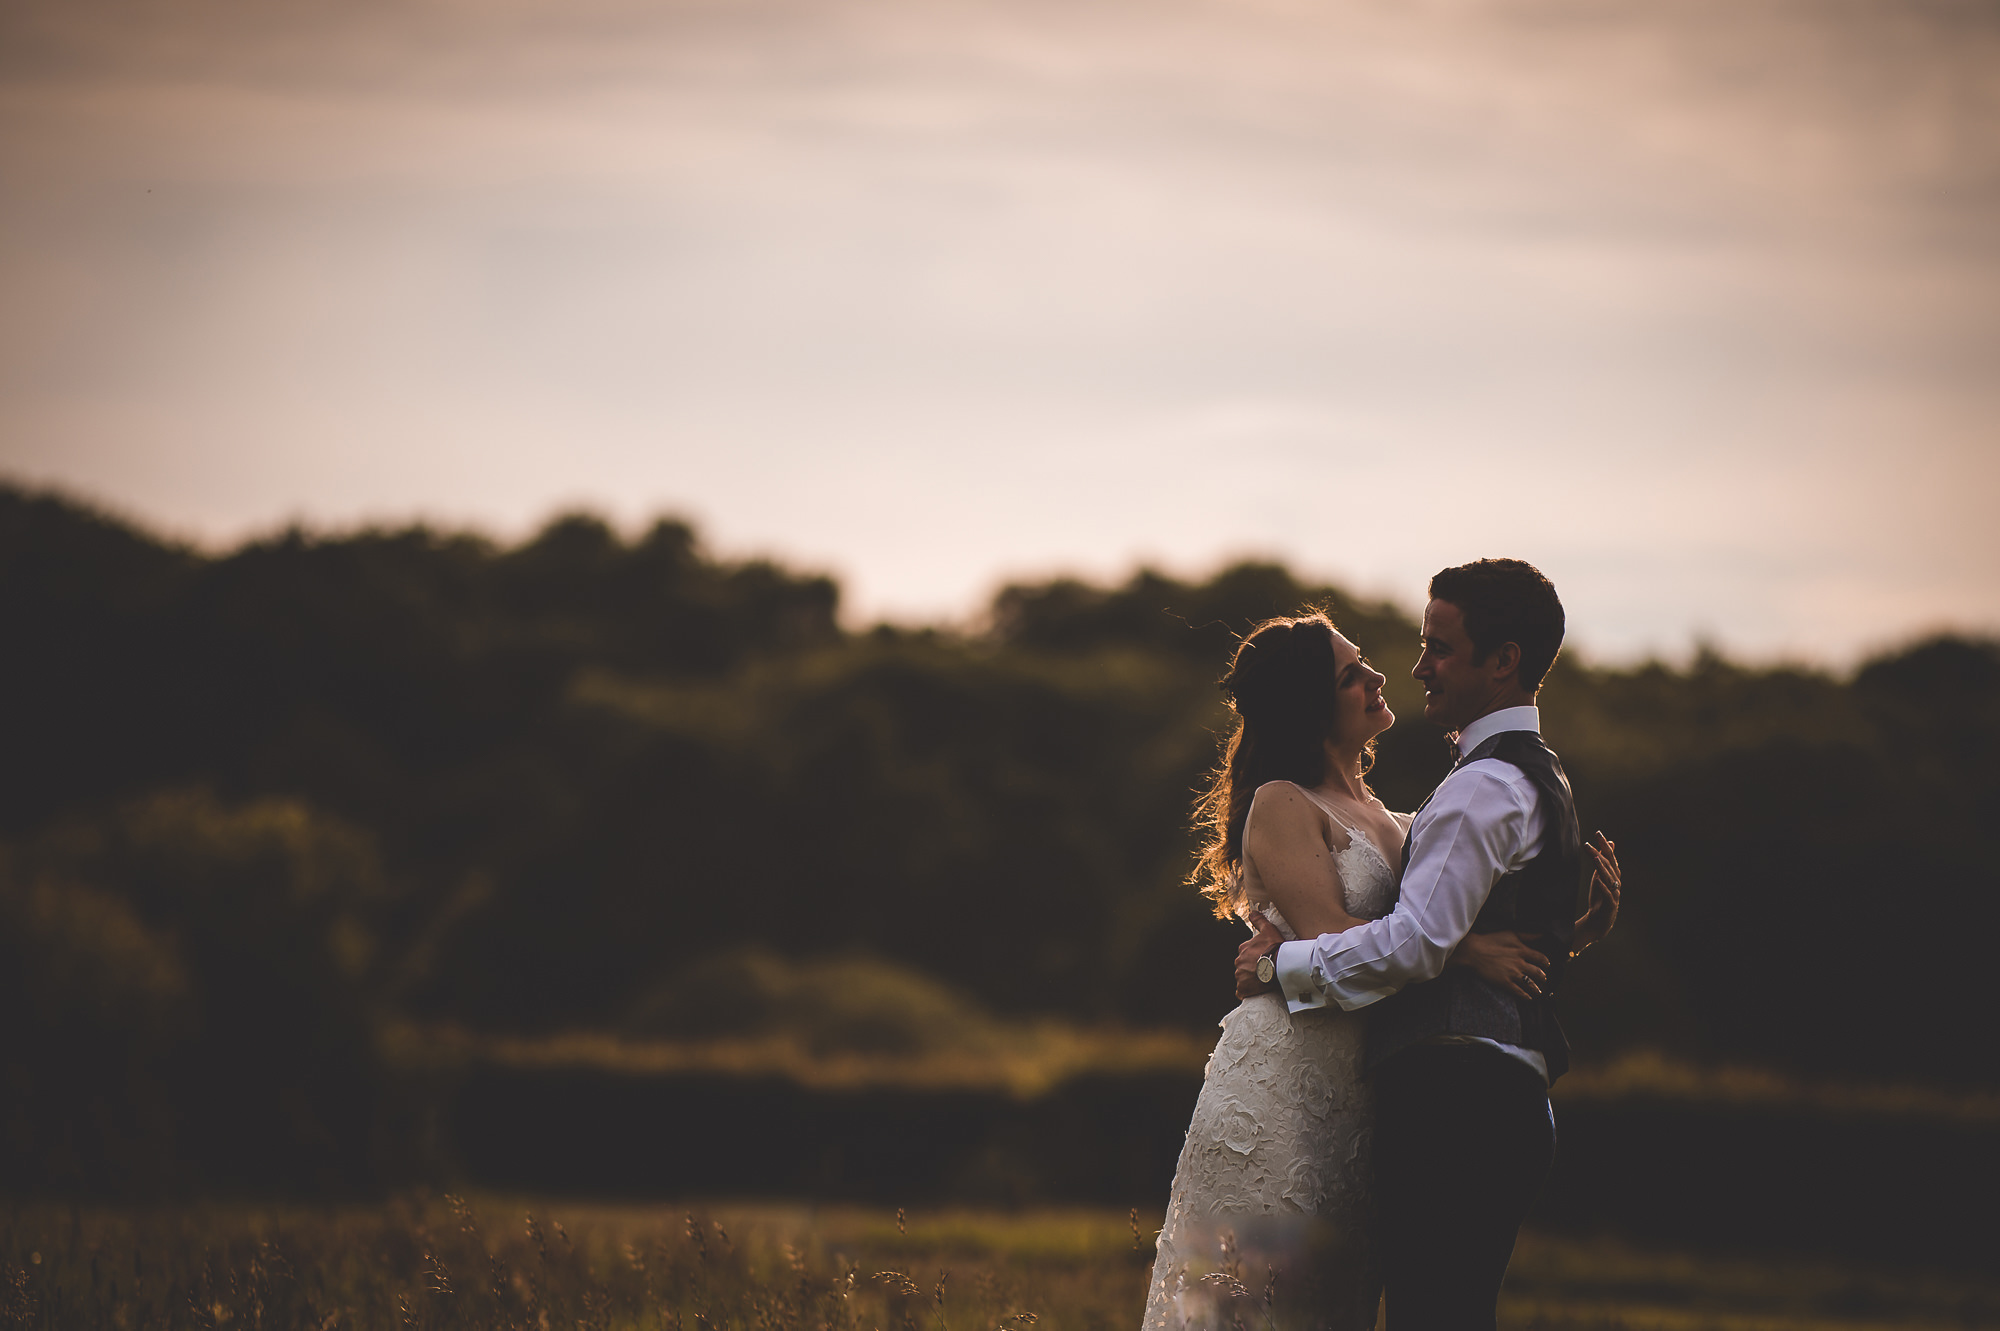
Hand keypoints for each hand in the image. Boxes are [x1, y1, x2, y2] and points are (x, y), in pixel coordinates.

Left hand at [1234, 913, 1284, 998]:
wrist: (1280, 964)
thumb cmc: (1275, 947)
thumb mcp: (1268, 930)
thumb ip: (1259, 921)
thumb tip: (1252, 912)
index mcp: (1243, 949)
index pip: (1246, 953)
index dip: (1255, 956)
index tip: (1263, 959)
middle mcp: (1238, 962)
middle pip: (1244, 966)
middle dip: (1251, 968)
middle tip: (1264, 971)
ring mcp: (1240, 976)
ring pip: (1243, 978)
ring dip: (1250, 980)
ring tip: (1263, 981)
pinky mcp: (1243, 988)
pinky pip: (1241, 991)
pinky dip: (1246, 991)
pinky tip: (1254, 990)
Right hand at [1451, 930, 1549, 1000]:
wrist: (1473, 951)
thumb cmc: (1490, 940)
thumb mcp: (1510, 934)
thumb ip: (1527, 935)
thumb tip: (1542, 934)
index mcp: (1522, 950)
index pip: (1541, 959)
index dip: (1545, 963)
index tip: (1546, 965)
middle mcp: (1520, 963)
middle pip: (1538, 973)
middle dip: (1543, 978)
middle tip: (1544, 980)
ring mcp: (1513, 974)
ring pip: (1531, 984)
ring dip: (1537, 989)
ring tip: (1539, 992)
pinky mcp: (1505, 983)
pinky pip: (1519, 992)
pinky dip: (1526, 996)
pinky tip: (1528, 998)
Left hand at [1572, 830, 1621, 953]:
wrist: (1599, 921)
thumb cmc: (1600, 897)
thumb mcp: (1601, 876)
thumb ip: (1605, 861)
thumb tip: (1610, 842)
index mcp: (1614, 875)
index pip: (1610, 857)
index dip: (1605, 845)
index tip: (1597, 833)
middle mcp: (1616, 883)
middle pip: (1609, 866)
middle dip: (1600, 854)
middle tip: (1588, 844)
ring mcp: (1614, 894)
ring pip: (1610, 879)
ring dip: (1602, 868)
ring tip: (1594, 858)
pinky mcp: (1610, 906)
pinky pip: (1608, 896)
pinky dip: (1604, 888)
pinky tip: (1598, 880)